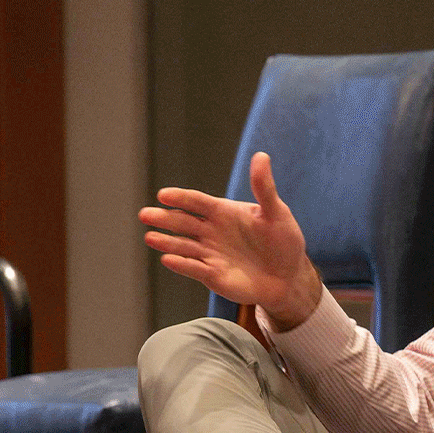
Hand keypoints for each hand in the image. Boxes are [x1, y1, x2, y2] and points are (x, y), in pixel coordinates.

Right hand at [139, 151, 322, 329]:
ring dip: (167, 242)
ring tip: (150, 237)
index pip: (197, 202)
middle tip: (145, 214)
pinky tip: (168, 259)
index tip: (164, 195)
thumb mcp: (277, 212)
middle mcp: (211, 231)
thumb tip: (261, 156)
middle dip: (164, 218)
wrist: (288, 276)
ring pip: (183, 246)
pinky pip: (194, 268)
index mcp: (223, 212)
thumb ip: (264, 187)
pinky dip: (181, 264)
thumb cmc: (283, 241)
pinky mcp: (212, 275)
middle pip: (183, 222)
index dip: (181, 198)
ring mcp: (209, 254)